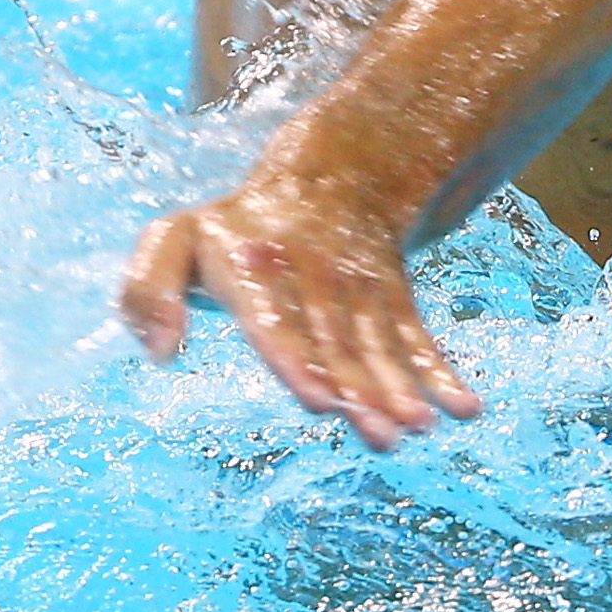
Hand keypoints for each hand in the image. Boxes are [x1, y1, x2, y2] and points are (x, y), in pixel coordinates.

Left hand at [118, 168, 480, 447]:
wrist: (329, 176)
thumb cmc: (233, 231)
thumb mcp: (174, 241)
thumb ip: (147, 291)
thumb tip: (161, 352)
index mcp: (251, 266)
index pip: (275, 318)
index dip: (299, 358)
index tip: (322, 401)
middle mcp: (310, 278)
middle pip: (336, 342)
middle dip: (361, 390)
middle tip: (384, 434)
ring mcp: (357, 289)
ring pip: (378, 344)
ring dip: (402, 387)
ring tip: (422, 427)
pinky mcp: (391, 299)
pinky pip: (416, 336)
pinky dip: (440, 372)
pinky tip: (464, 407)